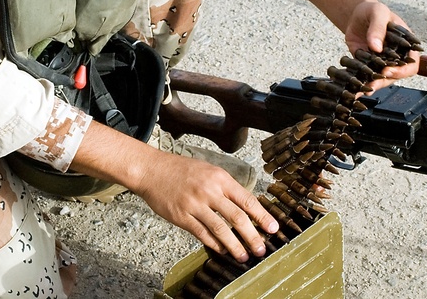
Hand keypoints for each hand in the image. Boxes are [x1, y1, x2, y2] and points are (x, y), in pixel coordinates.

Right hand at [136, 149, 277, 260]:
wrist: (153, 170)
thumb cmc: (182, 170)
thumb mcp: (209, 171)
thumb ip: (226, 188)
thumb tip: (246, 207)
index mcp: (220, 178)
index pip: (247, 200)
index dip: (262, 216)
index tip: (273, 228)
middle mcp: (210, 191)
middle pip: (237, 217)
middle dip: (253, 236)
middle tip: (262, 249)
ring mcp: (195, 204)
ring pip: (220, 229)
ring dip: (235, 246)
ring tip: (244, 256)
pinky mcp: (181, 216)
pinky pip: (202, 234)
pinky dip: (214, 244)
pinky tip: (222, 251)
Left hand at [343, 1, 419, 90]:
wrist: (357, 14)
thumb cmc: (373, 11)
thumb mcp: (378, 12)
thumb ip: (378, 27)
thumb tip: (376, 47)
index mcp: (406, 45)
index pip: (411, 63)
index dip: (402, 70)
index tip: (388, 70)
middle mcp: (396, 57)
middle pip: (396, 75)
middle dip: (384, 81)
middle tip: (372, 83)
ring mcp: (382, 63)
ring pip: (381, 79)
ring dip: (373, 85)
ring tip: (362, 89)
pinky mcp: (368, 66)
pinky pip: (367, 77)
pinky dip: (360, 83)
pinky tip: (353, 90)